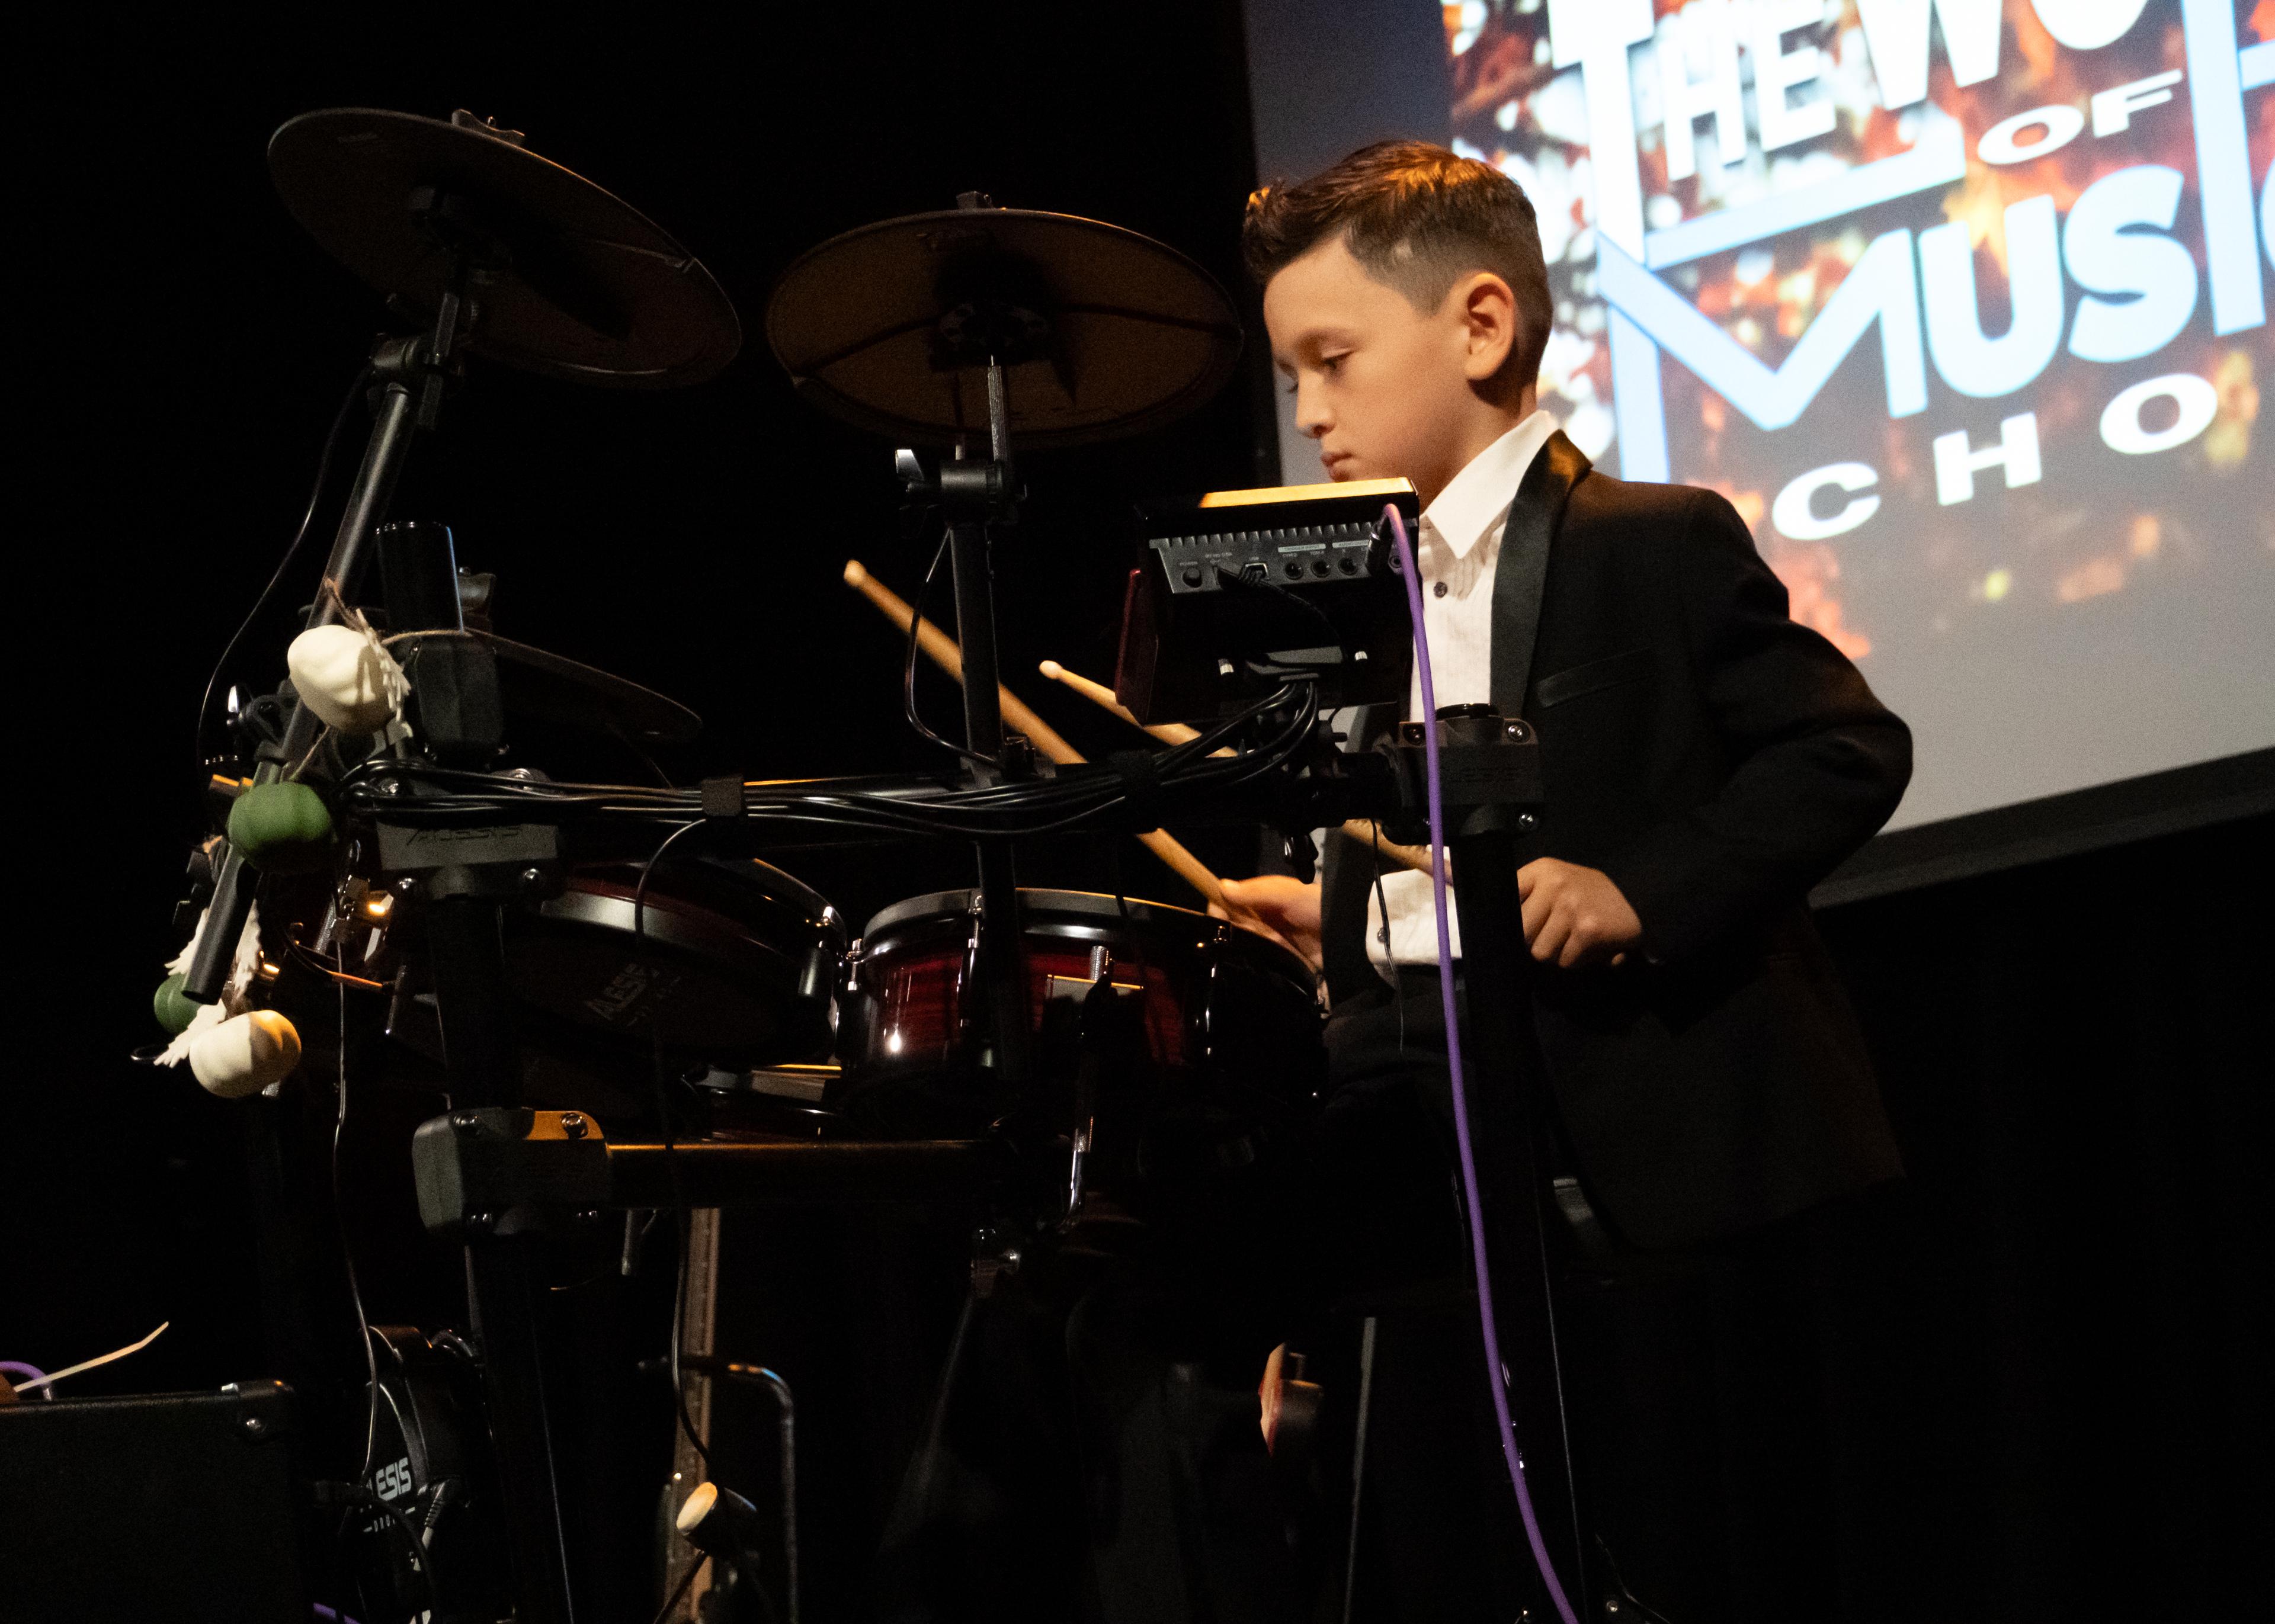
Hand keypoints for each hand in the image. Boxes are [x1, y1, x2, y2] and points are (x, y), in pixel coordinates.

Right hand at [1211, 874, 1322, 971]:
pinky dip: (1259, 965)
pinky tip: (1261, 966)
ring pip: (1246, 947)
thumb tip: (1221, 887)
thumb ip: (1255, 893)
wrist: (1351, 934)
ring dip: (1249, 950)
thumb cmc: (1315, 907)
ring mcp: (1273, 941)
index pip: (1229, 903)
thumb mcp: (1286, 894)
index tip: (1215, 923)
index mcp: (1262, 899)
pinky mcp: (1282, 961)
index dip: (1218, 911)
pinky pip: (1261, 963)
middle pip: (1234, 928)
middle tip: (1254, 936)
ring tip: (1266, 949)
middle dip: (1236, 935)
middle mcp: (1264, 919)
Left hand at [1517, 858, 1642, 968]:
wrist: (1641, 894)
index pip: (1505, 901)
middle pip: (1521, 934)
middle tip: (1554, 936)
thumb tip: (1499, 928)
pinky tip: (1589, 946)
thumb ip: (1528, 896)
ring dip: (1557, 954)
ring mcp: (1571, 907)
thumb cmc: (1590, 893)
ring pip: (1541, 953)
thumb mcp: (1556, 880)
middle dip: (1535, 942)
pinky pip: (1565, 962)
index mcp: (1542, 870)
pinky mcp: (1588, 930)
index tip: (1520, 928)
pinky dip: (1577, 961)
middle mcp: (1554, 884)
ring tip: (1573, 940)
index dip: (1509, 922)